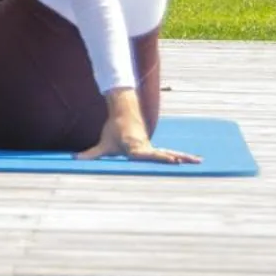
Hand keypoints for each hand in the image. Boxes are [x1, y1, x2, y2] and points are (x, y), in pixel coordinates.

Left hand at [78, 89, 199, 164]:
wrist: (123, 113)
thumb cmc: (113, 130)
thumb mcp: (103, 144)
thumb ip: (91, 154)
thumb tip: (75, 159)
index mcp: (135, 148)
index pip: (146, 154)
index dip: (154, 157)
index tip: (164, 159)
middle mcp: (146, 147)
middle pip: (162, 154)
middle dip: (174, 158)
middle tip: (185, 162)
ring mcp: (151, 147)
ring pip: (169, 152)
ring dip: (184, 157)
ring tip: (200, 161)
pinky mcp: (154, 147)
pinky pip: (168, 153)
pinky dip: (181, 156)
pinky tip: (193, 160)